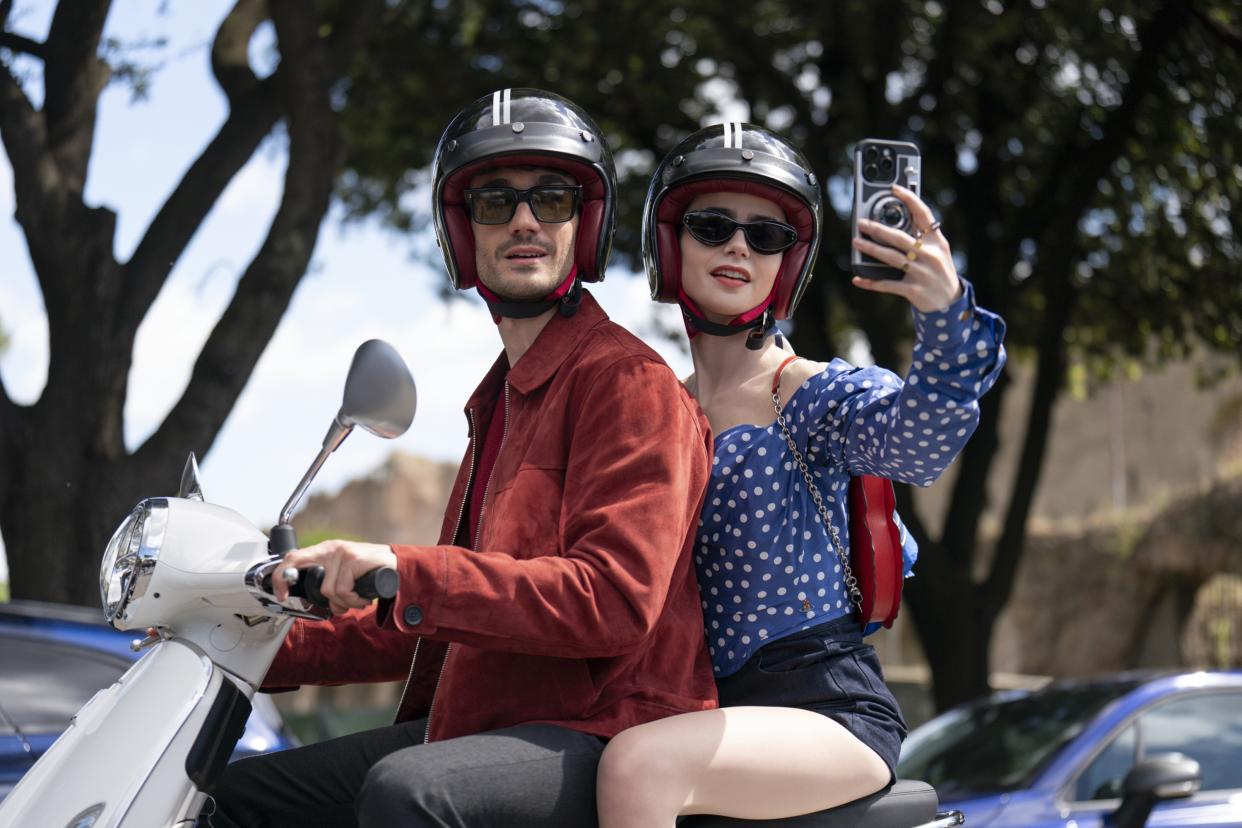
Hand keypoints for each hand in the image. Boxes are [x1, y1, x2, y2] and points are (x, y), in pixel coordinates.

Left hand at [273, 539, 396, 614]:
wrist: (400, 567)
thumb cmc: (372, 573)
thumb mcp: (346, 574)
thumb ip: (329, 581)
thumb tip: (316, 601)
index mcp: (326, 550)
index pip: (294, 556)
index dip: (280, 575)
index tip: (280, 594)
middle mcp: (332, 548)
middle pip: (296, 561)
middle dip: (284, 581)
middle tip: (285, 598)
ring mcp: (342, 553)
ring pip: (327, 590)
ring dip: (342, 603)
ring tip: (356, 601)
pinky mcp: (354, 559)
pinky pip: (343, 590)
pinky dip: (353, 601)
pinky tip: (363, 599)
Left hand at [851, 184, 963, 312]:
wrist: (949, 303)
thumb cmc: (940, 272)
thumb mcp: (938, 251)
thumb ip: (922, 237)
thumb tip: (897, 222)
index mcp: (936, 241)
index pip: (923, 214)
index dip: (909, 199)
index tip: (894, 189)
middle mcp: (930, 255)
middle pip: (900, 238)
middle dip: (878, 229)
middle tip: (862, 223)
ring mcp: (921, 273)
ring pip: (891, 258)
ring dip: (871, 249)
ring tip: (856, 242)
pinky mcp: (913, 290)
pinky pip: (887, 284)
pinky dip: (871, 282)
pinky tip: (858, 279)